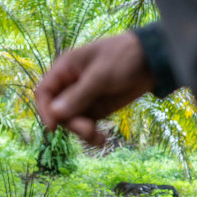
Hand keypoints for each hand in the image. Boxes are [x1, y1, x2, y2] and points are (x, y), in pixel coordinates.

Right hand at [34, 31, 155, 145]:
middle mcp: (70, 85)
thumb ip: (78, 95)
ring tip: (99, 136)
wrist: (152, 60)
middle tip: (89, 130)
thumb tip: (55, 114)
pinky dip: (91, 135)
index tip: (53, 127)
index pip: (44, 92)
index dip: (45, 110)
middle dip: (71, 123)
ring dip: (82, 131)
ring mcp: (82, 99)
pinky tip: (102, 139)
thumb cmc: (124, 56)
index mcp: (65, 69)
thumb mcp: (101, 74)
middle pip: (57, 111)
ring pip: (71, 122)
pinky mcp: (95, 109)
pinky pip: (85, 125)